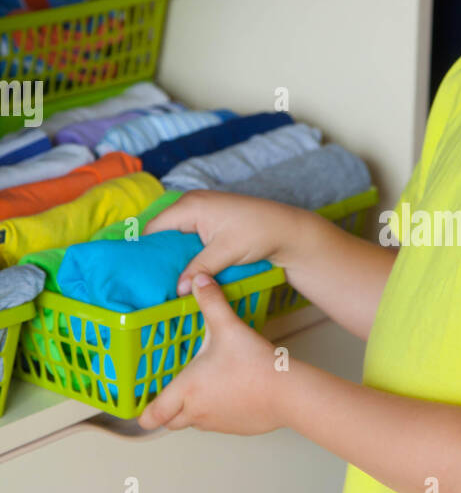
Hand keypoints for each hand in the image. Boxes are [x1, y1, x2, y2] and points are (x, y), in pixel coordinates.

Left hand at [137, 274, 285, 433]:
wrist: (288, 392)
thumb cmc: (254, 364)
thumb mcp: (228, 327)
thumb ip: (211, 302)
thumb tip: (199, 280)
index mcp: (187, 390)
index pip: (152, 415)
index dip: (144, 412)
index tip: (142, 405)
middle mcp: (197, 412)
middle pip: (170, 422)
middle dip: (168, 411)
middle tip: (173, 393)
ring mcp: (217, 424)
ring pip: (194, 423)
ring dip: (193, 410)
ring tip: (204, 387)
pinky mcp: (236, 429)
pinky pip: (218, 424)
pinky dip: (217, 413)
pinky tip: (231, 392)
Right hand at [143, 190, 302, 294]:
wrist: (288, 230)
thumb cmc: (259, 233)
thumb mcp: (226, 253)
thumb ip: (199, 269)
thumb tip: (177, 289)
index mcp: (190, 205)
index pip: (154, 228)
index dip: (145, 251)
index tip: (140, 275)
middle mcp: (191, 203)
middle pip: (162, 231)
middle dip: (158, 255)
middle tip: (152, 281)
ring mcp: (201, 210)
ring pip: (176, 235)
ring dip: (174, 255)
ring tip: (166, 279)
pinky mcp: (210, 220)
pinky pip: (189, 236)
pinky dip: (186, 251)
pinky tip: (186, 269)